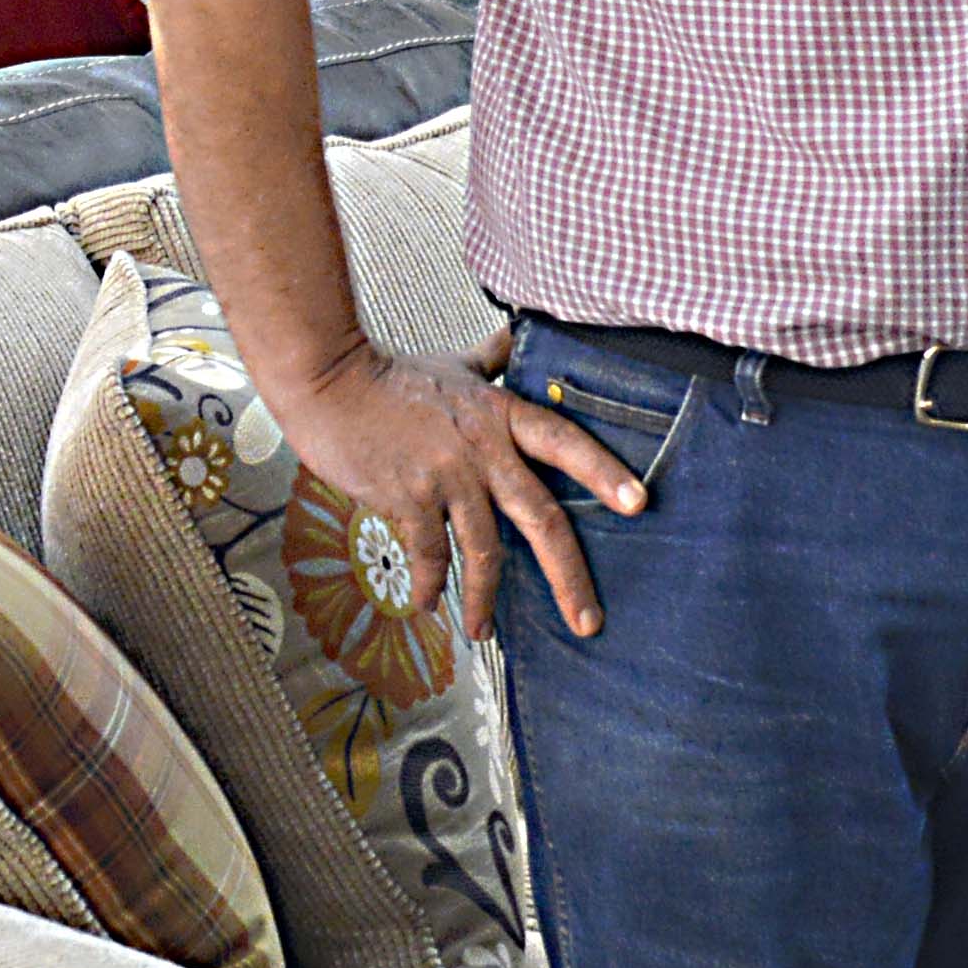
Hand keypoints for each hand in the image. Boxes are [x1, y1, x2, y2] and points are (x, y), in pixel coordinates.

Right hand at [270, 334, 646, 643]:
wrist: (328, 382)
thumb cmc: (389, 376)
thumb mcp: (452, 364)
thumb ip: (491, 359)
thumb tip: (516, 334)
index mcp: (501, 416)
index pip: (565, 442)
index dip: (603, 472)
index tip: (639, 504)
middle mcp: (483, 449)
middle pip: (541, 517)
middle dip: (569, 577)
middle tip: (588, 621)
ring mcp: (446, 476)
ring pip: (483, 550)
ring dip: (486, 599)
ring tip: (485, 633)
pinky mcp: (407, 498)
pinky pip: (428, 555)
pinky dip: (430, 584)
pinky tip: (427, 604)